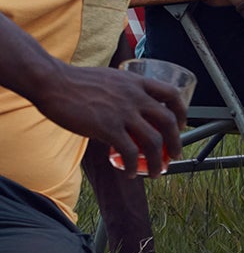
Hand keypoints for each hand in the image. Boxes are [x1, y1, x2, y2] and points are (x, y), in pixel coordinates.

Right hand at [30, 63, 185, 177]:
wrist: (52, 82)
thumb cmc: (76, 82)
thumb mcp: (111, 80)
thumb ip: (125, 93)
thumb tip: (129, 111)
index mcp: (137, 82)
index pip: (172, 94)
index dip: (182, 111)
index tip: (181, 124)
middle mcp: (135, 96)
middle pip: (169, 121)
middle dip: (176, 142)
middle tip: (174, 155)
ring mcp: (123, 112)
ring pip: (153, 141)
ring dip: (158, 161)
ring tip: (156, 172)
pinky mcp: (108, 127)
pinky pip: (130, 152)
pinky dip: (134, 166)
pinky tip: (131, 173)